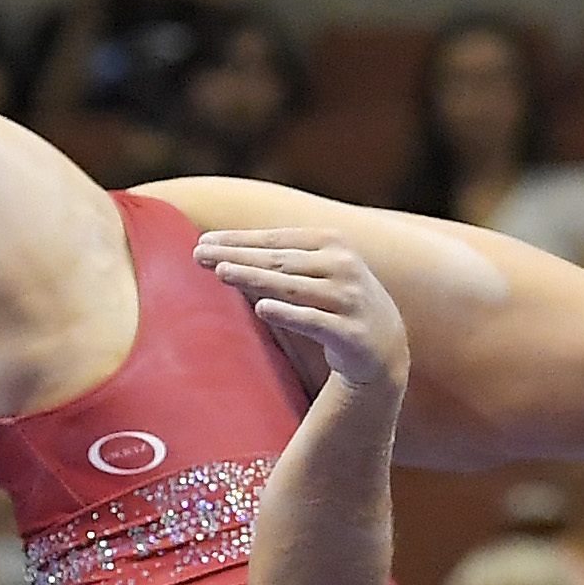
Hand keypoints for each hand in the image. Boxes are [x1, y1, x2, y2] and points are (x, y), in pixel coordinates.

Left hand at [195, 231, 408, 391]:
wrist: (384, 345)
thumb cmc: (337, 301)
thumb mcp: (316, 271)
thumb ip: (280, 260)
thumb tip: (222, 250)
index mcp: (332, 243)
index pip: (275, 239)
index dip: (239, 239)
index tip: (203, 241)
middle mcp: (342, 266)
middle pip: (279, 261)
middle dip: (237, 256)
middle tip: (199, 254)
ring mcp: (348, 298)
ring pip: (292, 287)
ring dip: (254, 279)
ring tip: (221, 272)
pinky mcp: (351, 333)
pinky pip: (313, 322)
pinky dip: (288, 314)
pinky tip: (263, 308)